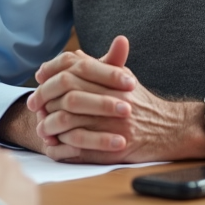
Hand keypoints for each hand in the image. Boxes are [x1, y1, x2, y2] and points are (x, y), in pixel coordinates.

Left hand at [27, 36, 204, 163]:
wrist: (170, 129)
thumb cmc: (142, 102)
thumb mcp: (123, 76)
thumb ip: (98, 66)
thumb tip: (73, 55)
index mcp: (112, 80)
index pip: (73, 71)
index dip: (51, 74)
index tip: (38, 80)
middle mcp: (112, 101)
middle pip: (68, 96)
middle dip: (46, 101)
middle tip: (34, 106)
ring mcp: (113, 125)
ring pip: (70, 122)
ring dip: (50, 125)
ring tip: (41, 127)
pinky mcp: (114, 148)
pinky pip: (80, 148)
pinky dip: (62, 148)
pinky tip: (53, 146)